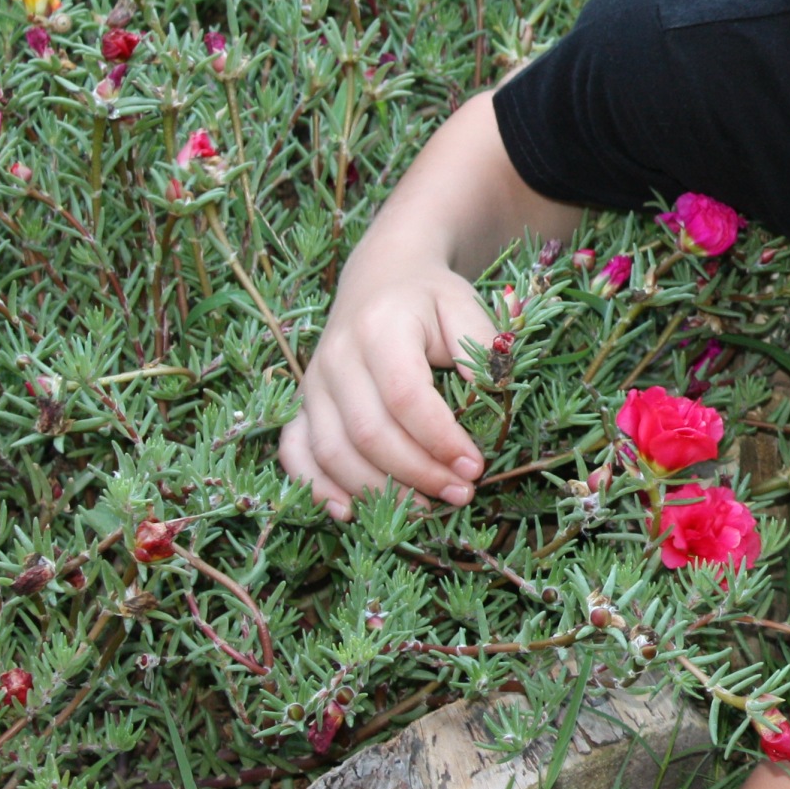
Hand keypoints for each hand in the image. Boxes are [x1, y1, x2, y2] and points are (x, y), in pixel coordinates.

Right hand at [278, 253, 493, 519]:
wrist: (383, 276)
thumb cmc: (431, 298)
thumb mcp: (465, 306)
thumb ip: (482, 348)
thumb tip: (493, 398)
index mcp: (380, 329)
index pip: (406, 396)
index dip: (440, 438)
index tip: (476, 465)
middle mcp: (337, 358)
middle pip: (369, 432)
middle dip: (418, 473)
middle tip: (462, 493)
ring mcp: (313, 383)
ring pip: (333, 451)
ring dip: (378, 490)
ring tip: (426, 509)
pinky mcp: (302, 404)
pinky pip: (296, 452)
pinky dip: (317, 486)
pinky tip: (350, 512)